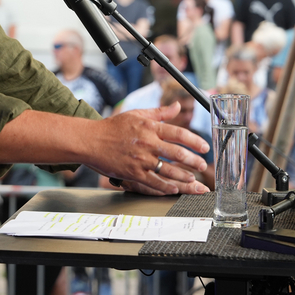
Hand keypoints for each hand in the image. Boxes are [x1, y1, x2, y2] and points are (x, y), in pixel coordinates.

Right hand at [85, 103, 210, 195]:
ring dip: (184, 177)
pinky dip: (166, 187)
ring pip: (168, 171)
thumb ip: (160, 112)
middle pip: (177, 154)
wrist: (90, 140)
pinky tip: (174, 189)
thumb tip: (177, 106)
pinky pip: (154, 183)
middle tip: (202, 165)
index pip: (178, 133)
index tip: (204, 147)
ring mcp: (140, 160)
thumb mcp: (136, 114)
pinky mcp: (133, 173)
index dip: (194, 141)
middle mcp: (147, 143)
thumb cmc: (112, 127)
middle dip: (193, 161)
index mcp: (149, 127)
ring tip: (193, 180)